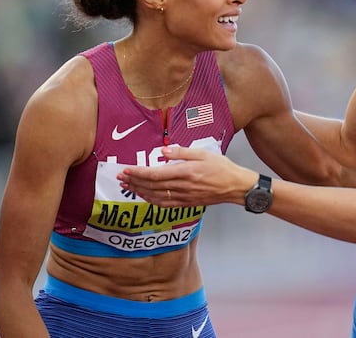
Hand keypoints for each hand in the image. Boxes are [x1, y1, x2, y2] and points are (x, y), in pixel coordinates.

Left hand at [117, 146, 252, 207]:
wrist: (235, 186)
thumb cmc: (221, 168)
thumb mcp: (203, 153)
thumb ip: (181, 152)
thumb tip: (162, 151)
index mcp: (185, 172)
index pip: (155, 174)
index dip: (138, 173)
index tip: (127, 169)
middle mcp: (182, 186)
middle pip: (152, 185)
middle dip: (134, 181)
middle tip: (121, 177)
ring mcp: (184, 197)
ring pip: (155, 196)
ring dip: (139, 191)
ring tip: (127, 186)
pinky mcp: (186, 203)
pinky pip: (164, 204)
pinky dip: (151, 200)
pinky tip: (144, 196)